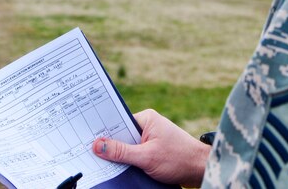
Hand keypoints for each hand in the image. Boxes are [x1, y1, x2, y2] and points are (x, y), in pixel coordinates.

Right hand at [92, 109, 208, 187]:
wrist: (201, 170)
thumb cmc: (178, 159)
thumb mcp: (146, 156)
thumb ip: (121, 151)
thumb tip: (97, 145)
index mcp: (147, 119)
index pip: (118, 123)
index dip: (103, 132)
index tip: (86, 140)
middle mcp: (149, 125)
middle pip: (121, 136)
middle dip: (110, 147)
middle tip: (90, 154)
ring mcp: (151, 138)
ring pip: (127, 147)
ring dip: (120, 157)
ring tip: (102, 163)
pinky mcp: (154, 151)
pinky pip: (135, 155)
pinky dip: (128, 162)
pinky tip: (119, 168)